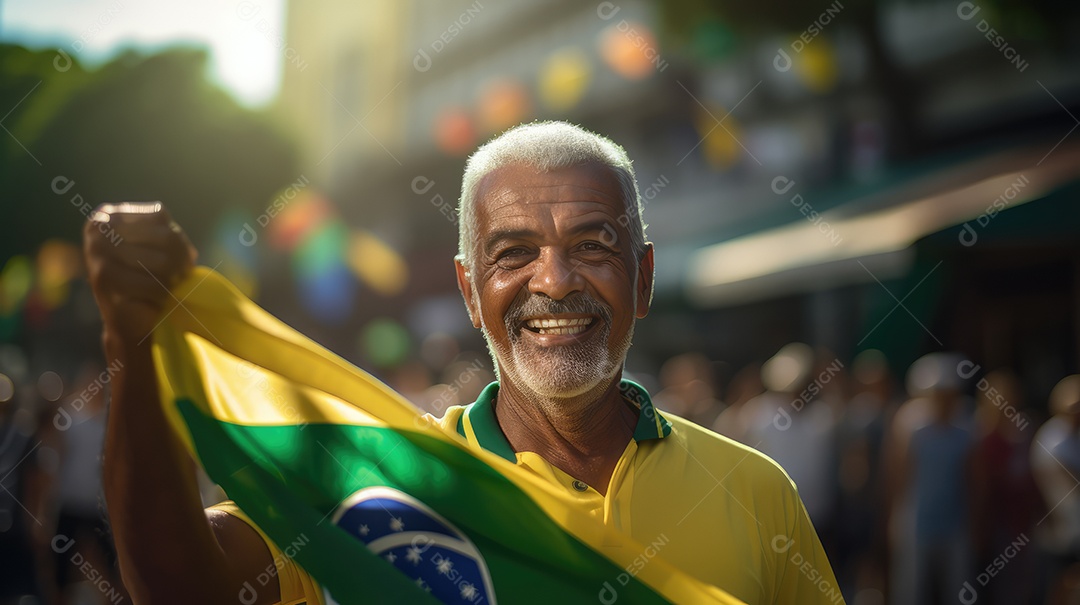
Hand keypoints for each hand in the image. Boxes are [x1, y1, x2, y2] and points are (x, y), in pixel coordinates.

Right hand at [83, 202, 196, 346]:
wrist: (127, 316)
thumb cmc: (146, 277)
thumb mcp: (159, 248)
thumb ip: (171, 237)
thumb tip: (188, 255)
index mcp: (110, 214)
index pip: (159, 216)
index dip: (179, 240)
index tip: (185, 259)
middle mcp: (99, 227)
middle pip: (165, 238)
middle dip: (180, 261)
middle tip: (181, 277)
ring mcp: (97, 251)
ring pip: (162, 261)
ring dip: (172, 279)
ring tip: (168, 287)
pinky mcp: (103, 278)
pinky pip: (151, 283)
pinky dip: (162, 294)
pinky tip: (156, 299)